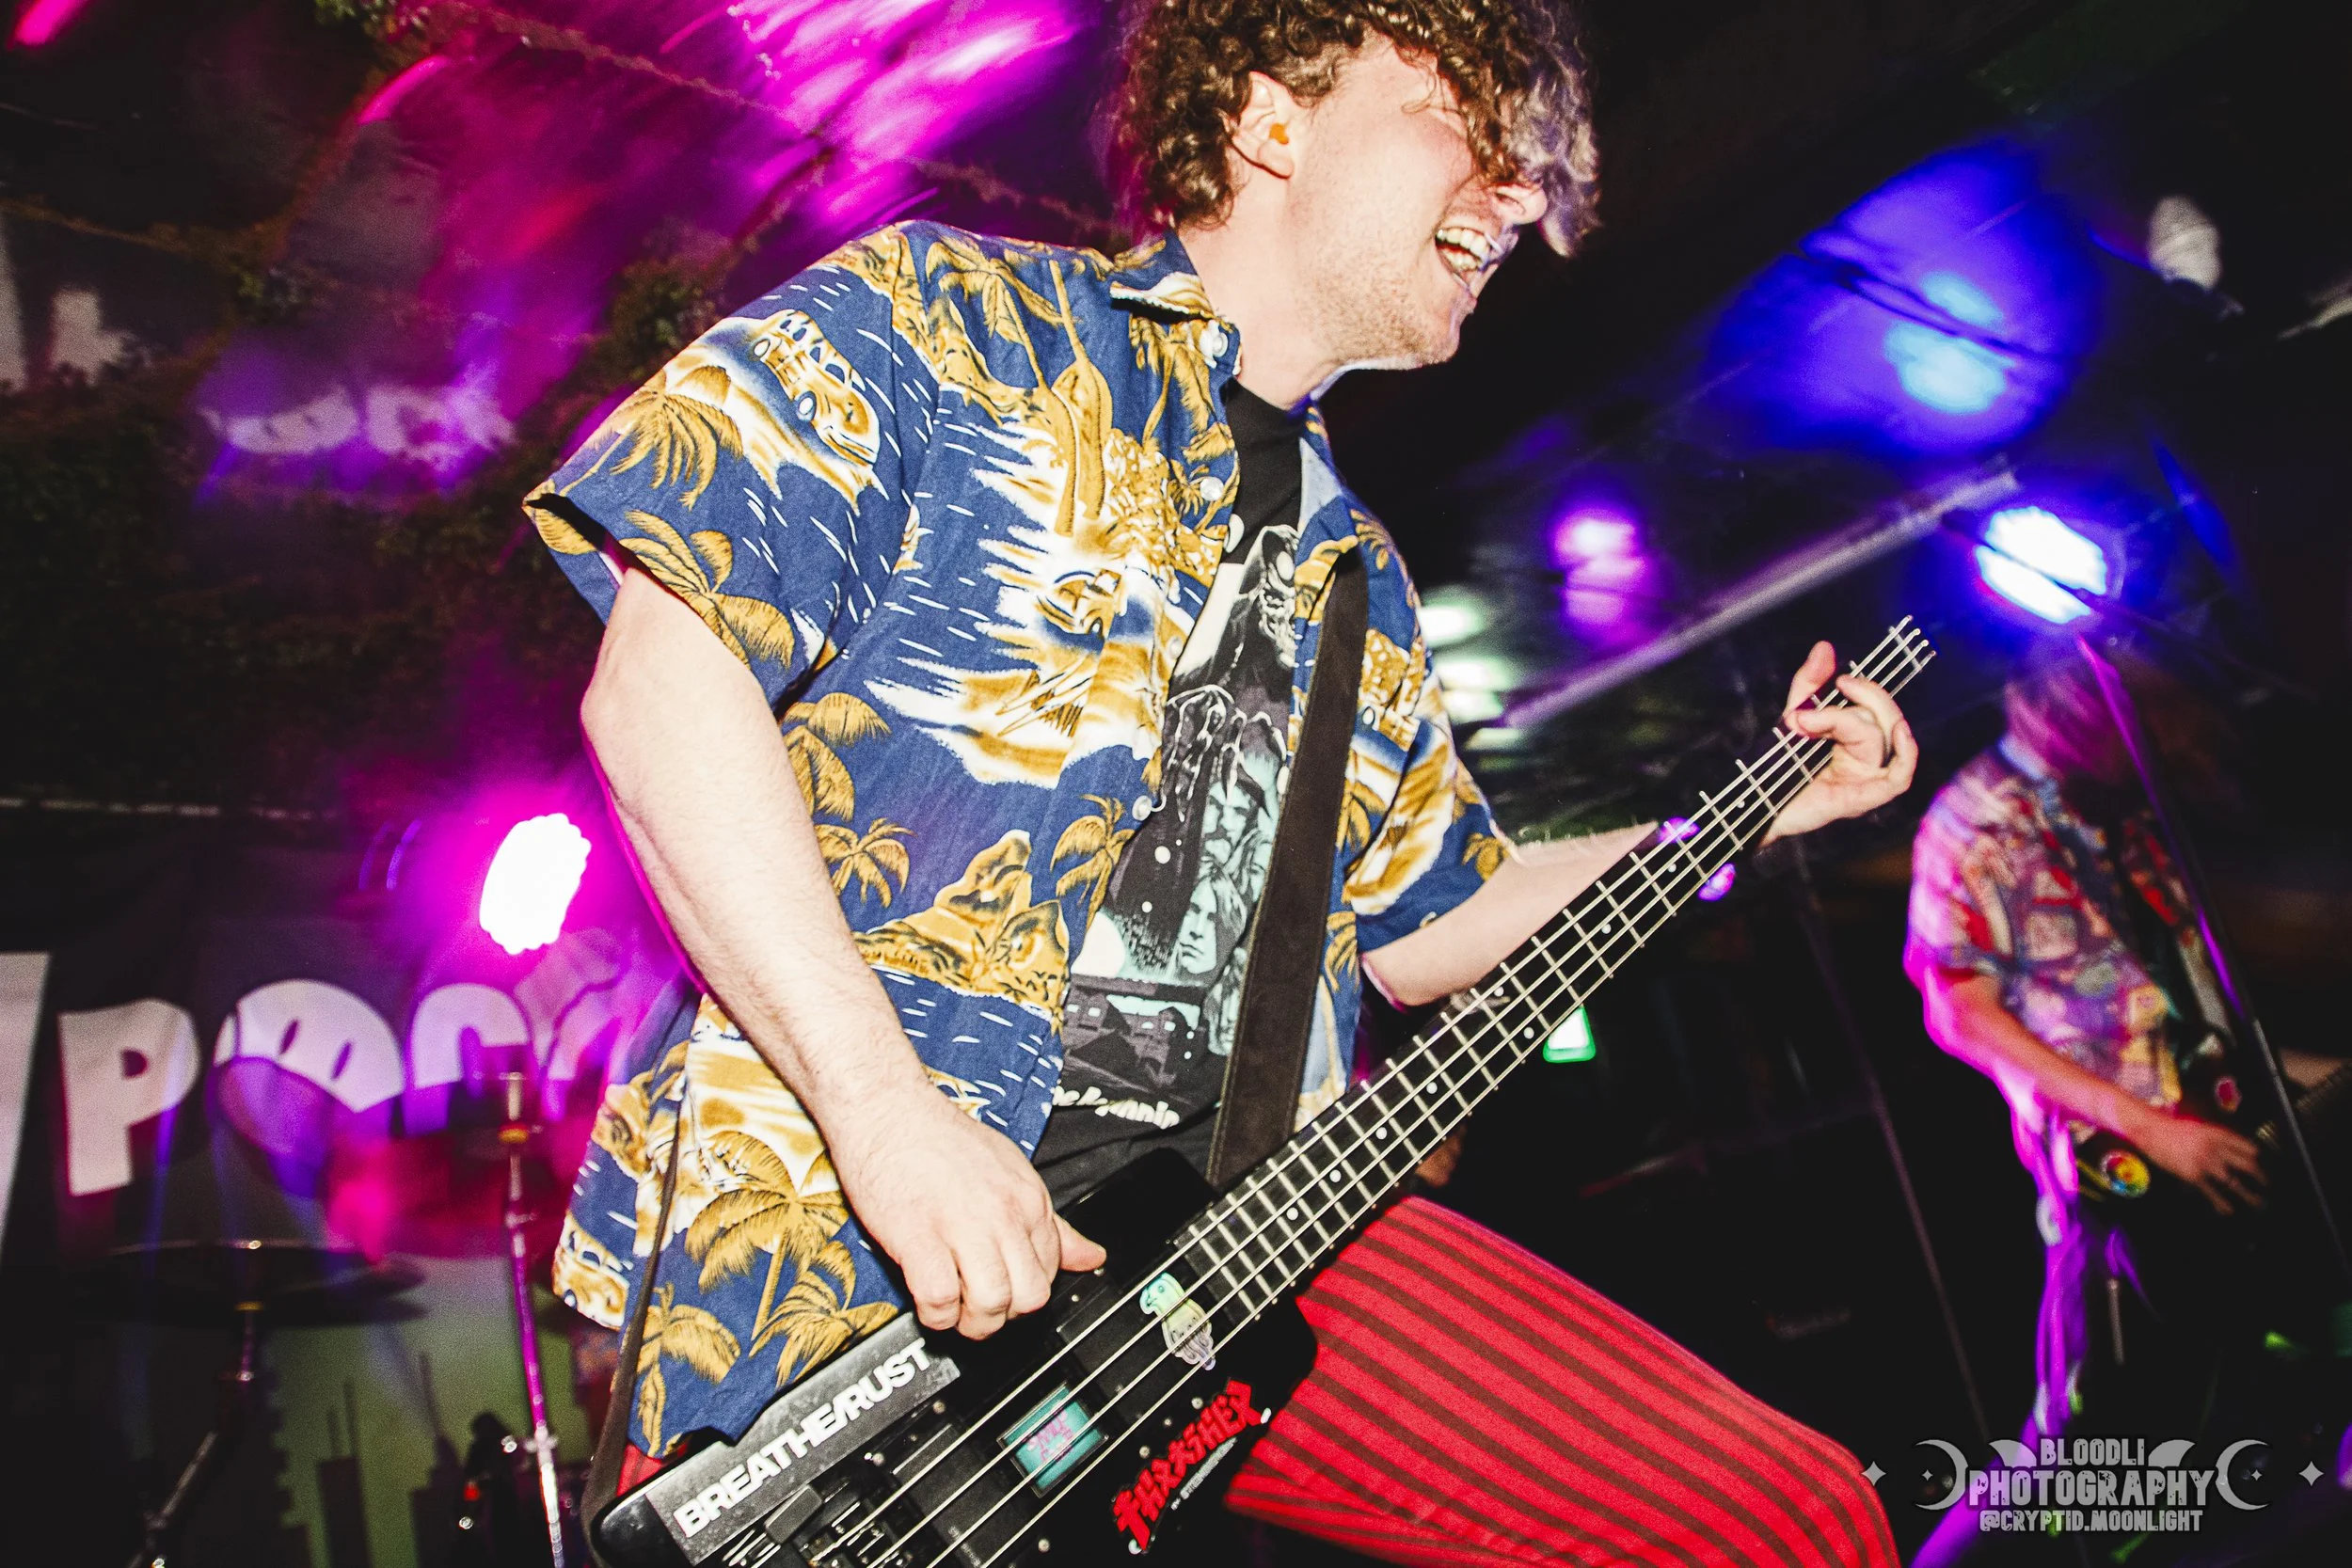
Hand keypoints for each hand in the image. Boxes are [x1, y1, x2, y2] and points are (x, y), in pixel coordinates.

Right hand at [824, 1081, 1106, 1338]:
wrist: (886, 1108)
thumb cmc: (938, 1139)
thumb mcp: (1010, 1171)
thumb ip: (1051, 1222)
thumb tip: (1091, 1256)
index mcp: (1028, 1199)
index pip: (1053, 1270)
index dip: (1026, 1290)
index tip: (1003, 1287)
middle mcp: (1003, 1213)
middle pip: (1030, 1297)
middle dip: (1007, 1315)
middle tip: (980, 1306)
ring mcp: (963, 1226)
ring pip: (993, 1303)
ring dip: (973, 1321)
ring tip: (955, 1309)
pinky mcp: (919, 1237)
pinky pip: (941, 1299)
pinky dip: (936, 1314)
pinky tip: (928, 1301)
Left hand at [1764, 641, 1918, 843]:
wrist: (1758, 805)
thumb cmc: (1779, 766)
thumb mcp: (1795, 717)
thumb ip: (1810, 683)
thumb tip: (1824, 647)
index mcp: (1858, 738)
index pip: (1877, 707)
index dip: (1866, 690)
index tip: (1840, 680)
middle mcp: (1868, 757)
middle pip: (1882, 719)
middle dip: (1858, 701)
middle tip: (1829, 696)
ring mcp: (1869, 777)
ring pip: (1882, 739)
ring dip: (1849, 722)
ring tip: (1811, 723)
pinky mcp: (1865, 798)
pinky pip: (1900, 777)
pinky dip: (1906, 753)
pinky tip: (1897, 731)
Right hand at [2128, 1108, 2266, 1213]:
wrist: (2151, 1130)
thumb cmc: (2172, 1128)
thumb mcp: (2199, 1127)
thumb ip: (2216, 1138)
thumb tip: (2229, 1150)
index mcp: (2219, 1134)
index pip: (2249, 1148)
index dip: (2258, 1159)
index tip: (2263, 1166)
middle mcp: (2217, 1149)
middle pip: (2248, 1166)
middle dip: (2261, 1178)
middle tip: (2268, 1186)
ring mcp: (2206, 1163)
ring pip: (2234, 1182)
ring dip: (2249, 1195)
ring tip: (2259, 1203)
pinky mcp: (2193, 1175)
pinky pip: (2212, 1192)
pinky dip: (2221, 1203)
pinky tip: (2228, 1210)